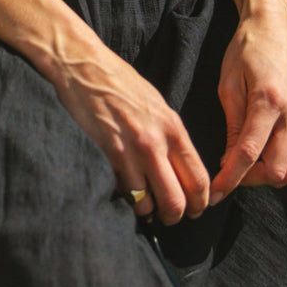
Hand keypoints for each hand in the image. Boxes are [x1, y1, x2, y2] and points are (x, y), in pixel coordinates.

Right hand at [50, 46, 209, 224]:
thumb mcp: (156, 105)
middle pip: (178, 199)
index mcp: (174, 128)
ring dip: (148, 211)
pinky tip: (125, 195)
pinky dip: (127, 200)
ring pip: (149, 203)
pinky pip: (125, 192)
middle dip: (176, 216)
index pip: (199, 178)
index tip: (196, 210)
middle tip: (170, 219)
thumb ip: (170, 135)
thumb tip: (179, 165)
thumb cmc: (120, 83)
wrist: (85, 67)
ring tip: (144, 208)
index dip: (201, 203)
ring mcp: (133, 150)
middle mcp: (157, 142)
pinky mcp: (109, 154)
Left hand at [211, 2, 286, 201]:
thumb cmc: (246, 50)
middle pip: (276, 171)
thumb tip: (229, 160)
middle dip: (251, 180)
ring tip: (246, 165)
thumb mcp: (228, 85)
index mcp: (268, 101)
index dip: (230, 179)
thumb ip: (233, 125)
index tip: (214, 194)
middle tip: (229, 171)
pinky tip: (263, 157)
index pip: (249, 154)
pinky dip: (282, 166)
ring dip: (268, 176)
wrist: (276, 28)